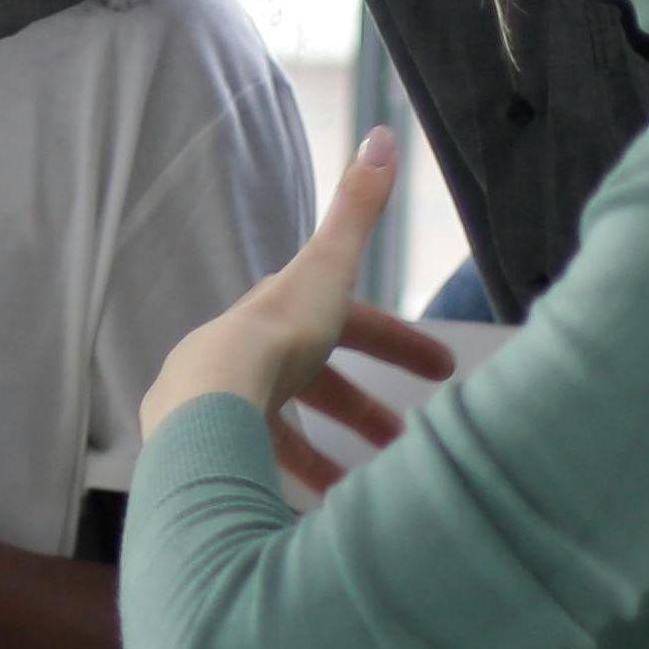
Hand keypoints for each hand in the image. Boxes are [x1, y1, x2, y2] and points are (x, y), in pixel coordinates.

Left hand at [140, 128, 456, 478]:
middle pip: (314, 384)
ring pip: (282, 432)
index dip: (398, 342)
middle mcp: (242, 355)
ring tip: (367, 490)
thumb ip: (357, 207)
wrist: (208, 406)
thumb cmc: (275, 336)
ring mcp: (219, 405)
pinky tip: (321, 513)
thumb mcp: (328, 267)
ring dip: (329, 460)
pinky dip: (290, 487)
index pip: (350, 323)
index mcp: (276, 313)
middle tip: (407, 442)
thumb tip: (383, 135)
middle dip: (363, 410)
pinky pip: (255, 470)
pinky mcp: (206, 451)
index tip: (443, 369)